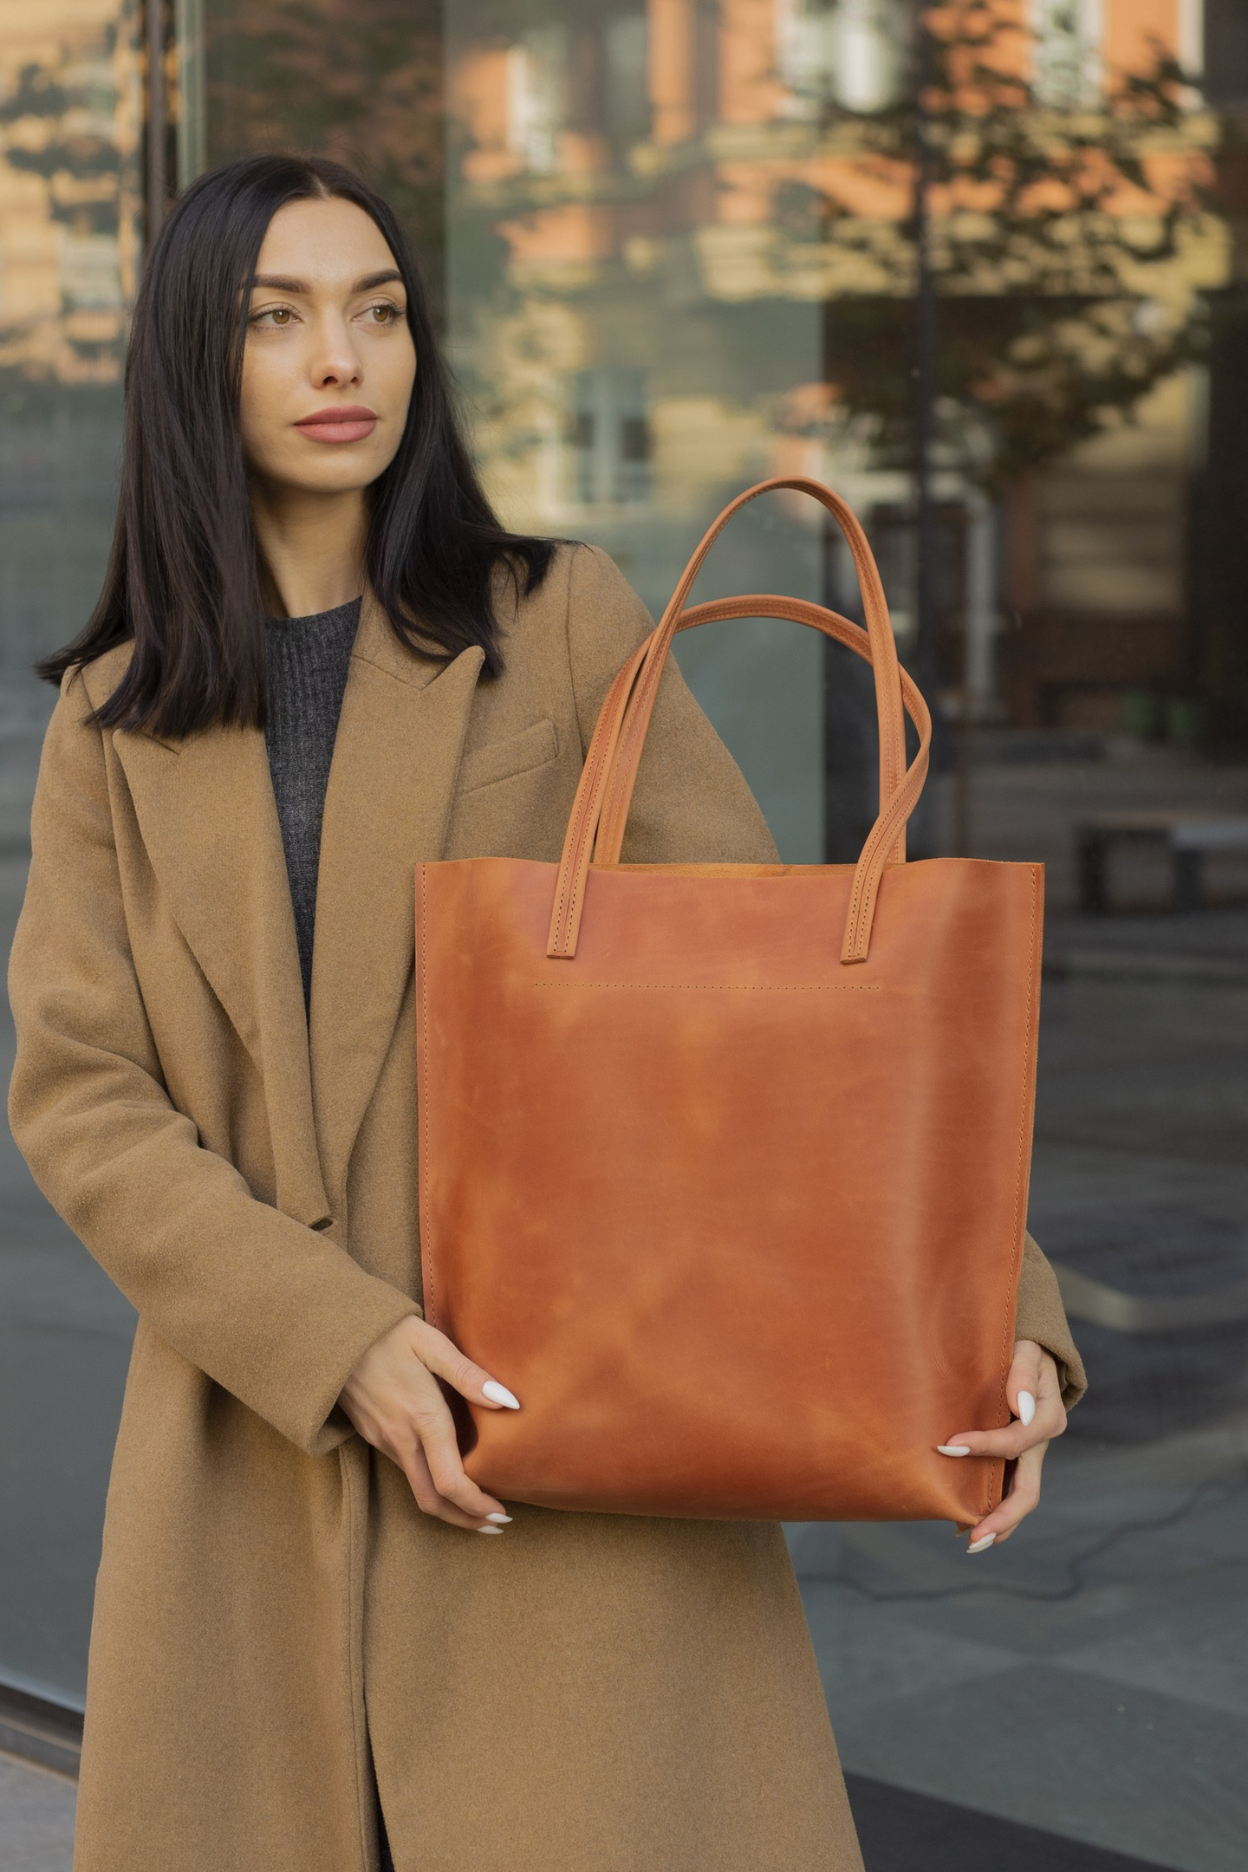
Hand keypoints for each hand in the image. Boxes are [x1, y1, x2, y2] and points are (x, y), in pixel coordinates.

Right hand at [339, 1316, 518, 1532]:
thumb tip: (510, 1402)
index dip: (478, 1506)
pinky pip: (404, 1470)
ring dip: (448, 1504)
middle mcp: (401, 1438)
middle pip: (432, 1501)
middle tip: (495, 1523)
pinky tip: (446, 1470)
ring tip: (477, 1502)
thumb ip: (469, 1375)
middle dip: (465, 1519)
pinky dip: (429, 1483)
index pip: (451, 1482)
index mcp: (422, 1418)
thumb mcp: (432, 1343)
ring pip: (416, 1489)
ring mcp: (383, 1440)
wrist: (330, 1335)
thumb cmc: (387, 1332)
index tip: (502, 1514)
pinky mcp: (371, 1435)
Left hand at [936, 1338, 1065, 1553]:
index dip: (984, 1446)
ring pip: (1017, 1497)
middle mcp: (1040, 1444)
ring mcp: (1029, 1454)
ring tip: (968, 1542)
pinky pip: (1005, 1486)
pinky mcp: (1015, 1456)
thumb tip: (1019, 1409)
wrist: (1029, 1348)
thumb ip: (1022, 1375)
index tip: (949, 1445)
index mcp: (1047, 1418)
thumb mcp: (1026, 1350)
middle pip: (1027, 1492)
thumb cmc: (1024, 1346)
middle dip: (1001, 1517)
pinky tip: (963, 1522)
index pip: (1016, 1442)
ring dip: (996, 1521)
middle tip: (972, 1538)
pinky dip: (989, 1506)